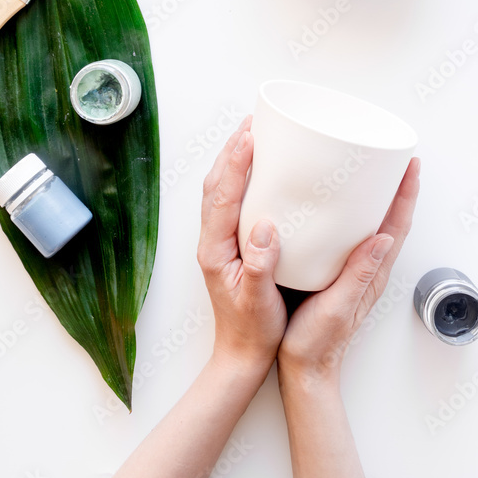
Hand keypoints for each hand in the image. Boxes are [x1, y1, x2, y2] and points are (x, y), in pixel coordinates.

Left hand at [197, 117, 287, 378]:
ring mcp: (219, 241)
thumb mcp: (259, 302)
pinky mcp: (231, 244)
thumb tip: (265, 227)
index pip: (221, 195)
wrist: (241, 356)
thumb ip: (259, 267)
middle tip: (254, 121)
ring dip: (233, 159)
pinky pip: (231, 200)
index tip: (250, 136)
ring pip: (220, 188)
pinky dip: (239, 177)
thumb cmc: (253, 332)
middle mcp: (212, 240)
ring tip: (254, 133)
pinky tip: (258, 170)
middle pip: (216, 183)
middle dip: (232, 149)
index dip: (234, 163)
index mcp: (215, 250)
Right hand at [277, 158, 419, 387]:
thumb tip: (384, 238)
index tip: (411, 164)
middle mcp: (368, 267)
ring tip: (369, 168)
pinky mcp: (335, 271)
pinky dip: (352, 213)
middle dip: (395, 185)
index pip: (398, 224)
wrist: (304, 369)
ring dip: (375, 196)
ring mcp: (353, 269)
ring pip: (371, 224)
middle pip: (390, 217)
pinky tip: (336, 204)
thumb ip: (360, 274)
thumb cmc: (317, 343)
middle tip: (392, 155)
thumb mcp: (338, 306)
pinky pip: (350, 234)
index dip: (407, 193)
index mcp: (372, 272)